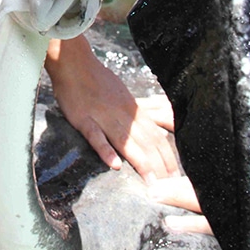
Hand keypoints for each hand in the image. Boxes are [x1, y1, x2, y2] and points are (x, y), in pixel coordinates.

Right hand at [47, 35, 178, 180]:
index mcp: (133, 109)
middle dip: (159, 165)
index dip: (167, 156)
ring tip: (151, 182)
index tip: (175, 175)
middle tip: (169, 186)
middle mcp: (122, 114)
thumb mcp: (123, 95)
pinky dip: (105, 151)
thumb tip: (152, 129)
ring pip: (126, 141)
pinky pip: (96, 136)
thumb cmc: (97, 79)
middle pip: (145, 142)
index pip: (156, 136)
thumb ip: (136, 114)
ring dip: (140, 162)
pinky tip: (114, 165)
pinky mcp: (84, 118)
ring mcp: (103, 116)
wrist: (74, 63)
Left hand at [149, 174, 249, 249]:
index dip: (180, 185)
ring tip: (171, 224)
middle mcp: (241, 207)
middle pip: (204, 200)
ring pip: (218, 226)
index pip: (204, 186)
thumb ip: (234, 190)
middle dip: (177, 195)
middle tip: (153, 193)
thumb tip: (206, 186)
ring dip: (193, 225)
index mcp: (237, 191)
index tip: (157, 183)